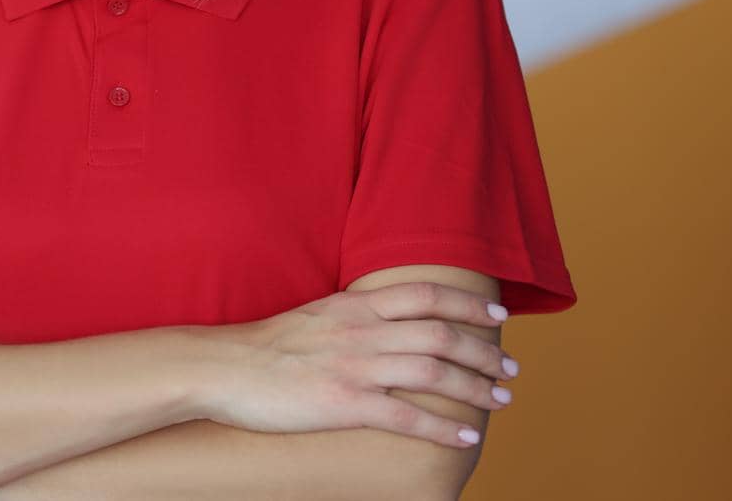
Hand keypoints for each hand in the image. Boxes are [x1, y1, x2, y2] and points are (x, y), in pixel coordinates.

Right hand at [201, 283, 515, 446]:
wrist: (222, 367)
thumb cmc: (265, 347)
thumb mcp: (316, 316)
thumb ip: (353, 317)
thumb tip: (386, 324)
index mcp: (355, 306)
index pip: (425, 294)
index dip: (467, 303)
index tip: (497, 316)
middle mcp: (362, 331)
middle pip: (440, 334)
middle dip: (482, 352)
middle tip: (509, 369)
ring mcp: (354, 366)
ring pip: (432, 371)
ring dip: (474, 387)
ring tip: (499, 401)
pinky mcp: (344, 403)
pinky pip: (405, 415)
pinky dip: (441, 426)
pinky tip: (463, 437)